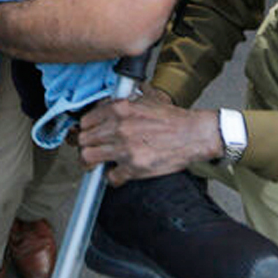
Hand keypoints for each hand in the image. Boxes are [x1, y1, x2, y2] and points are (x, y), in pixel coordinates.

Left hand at [77, 92, 224, 184]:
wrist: (193, 134)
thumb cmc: (172, 119)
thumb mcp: (144, 100)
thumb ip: (121, 104)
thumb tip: (103, 109)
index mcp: (119, 109)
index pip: (86, 121)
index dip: (85, 129)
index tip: (88, 133)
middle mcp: (119, 128)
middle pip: (83, 140)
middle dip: (85, 146)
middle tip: (91, 149)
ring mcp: (125, 149)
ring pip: (88, 158)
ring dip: (91, 163)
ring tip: (96, 164)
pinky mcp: (134, 167)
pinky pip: (111, 177)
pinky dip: (113, 177)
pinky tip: (119, 173)